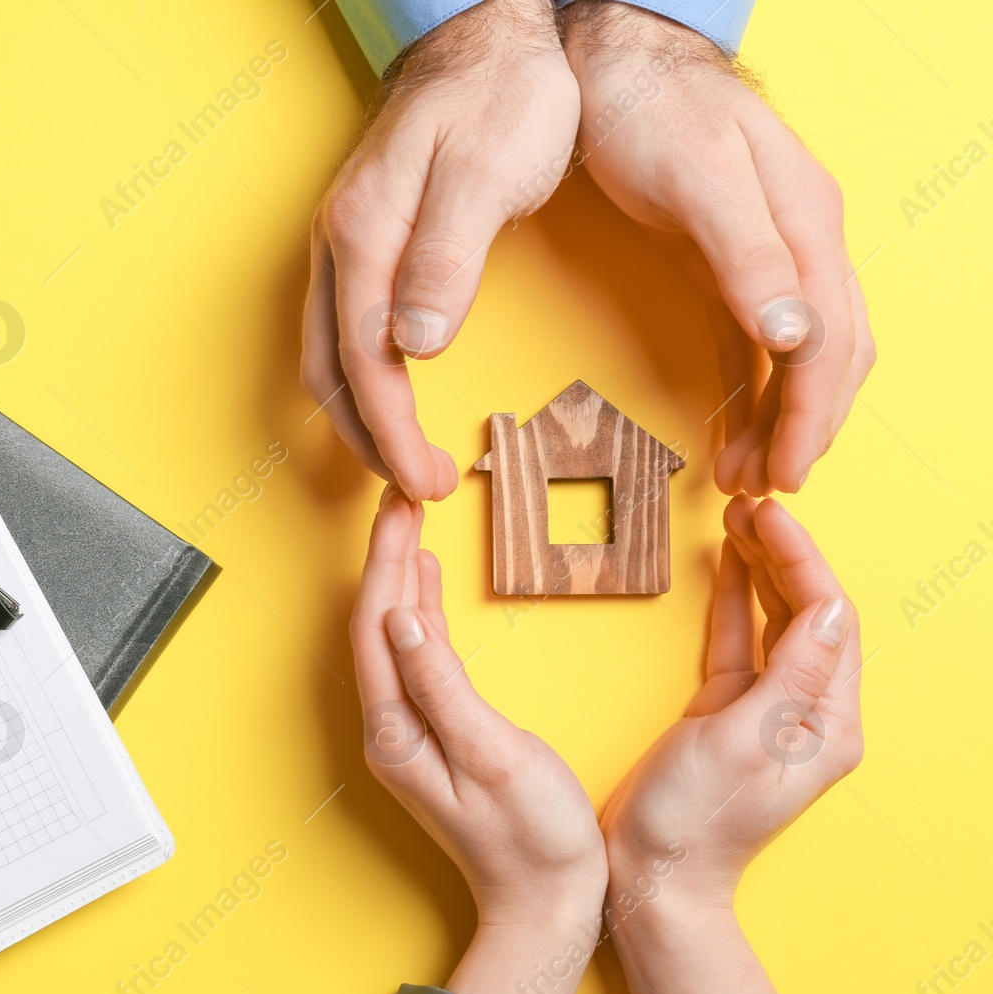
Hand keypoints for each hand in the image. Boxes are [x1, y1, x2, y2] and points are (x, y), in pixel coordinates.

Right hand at [303, 0, 578, 500]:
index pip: (364, 359)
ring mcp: (345, 240)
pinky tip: (392, 394)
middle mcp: (340, 240)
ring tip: (401, 459)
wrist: (493, 33)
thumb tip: (413, 344)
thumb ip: (446, 259)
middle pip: (328, 369)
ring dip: (357, 416)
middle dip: (367, 439)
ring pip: (325, 353)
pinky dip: (359, 380)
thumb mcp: (487, 171)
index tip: (423, 479)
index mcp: (365, 230)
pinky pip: (340, 328)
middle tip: (415, 488)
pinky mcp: (363, 239)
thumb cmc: (501, 94)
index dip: (390, 430)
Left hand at [351, 490, 605, 993]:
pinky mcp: (434, 735)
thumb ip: (444, 686)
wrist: (550, 903)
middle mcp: (390, 729)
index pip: (376, 626)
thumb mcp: (493, 754)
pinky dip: (420, 612)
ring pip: (393, 637)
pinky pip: (415, 658)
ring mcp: (409, 732)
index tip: (397, 506)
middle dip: (386, 557)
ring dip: (401, 578)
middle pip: (376, 624)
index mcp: (397, 731)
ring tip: (411, 521)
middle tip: (402, 496)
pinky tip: (427, 583)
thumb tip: (403, 620)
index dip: (384, 561)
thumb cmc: (533, 838)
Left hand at [563, 4, 875, 495]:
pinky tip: (734, 424)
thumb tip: (796, 337)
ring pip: (797, 352)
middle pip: (828, 354)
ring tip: (742, 471)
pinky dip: (751, 385)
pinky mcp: (728, 257)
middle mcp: (799, 238)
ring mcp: (768, 249)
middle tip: (765, 487)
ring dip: (778, 414)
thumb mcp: (699, 178)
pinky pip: (755, 338)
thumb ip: (749, 256)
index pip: (828, 340)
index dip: (811, 414)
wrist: (613, 56)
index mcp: (804, 222)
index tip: (786, 473)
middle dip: (804, 426)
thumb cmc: (652, 108)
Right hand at [600, 495, 861, 993]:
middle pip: (805, 613)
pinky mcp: (725, 712)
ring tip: (736, 520)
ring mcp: (765, 711)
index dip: (800, 561)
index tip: (768, 516)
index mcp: (825, 722)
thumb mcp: (744, 740)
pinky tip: (723, 564)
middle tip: (748, 505)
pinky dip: (732, 601)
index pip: (827, 619)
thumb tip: (830, 608)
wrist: (651, 876)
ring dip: (758, 570)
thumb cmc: (695, 819)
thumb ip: (791, 673)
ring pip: (771, 621)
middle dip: (782, 555)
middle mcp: (805, 713)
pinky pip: (737, 643)